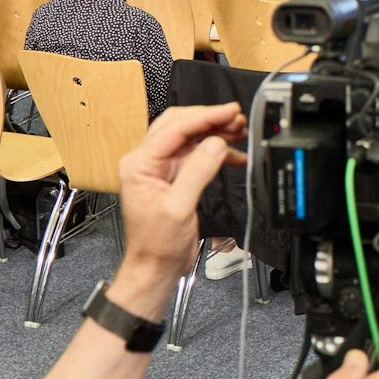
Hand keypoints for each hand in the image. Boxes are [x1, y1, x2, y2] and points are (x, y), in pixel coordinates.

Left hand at [114, 104, 246, 289]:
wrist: (155, 267)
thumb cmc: (157, 244)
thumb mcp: (178, 208)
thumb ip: (197, 172)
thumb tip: (216, 144)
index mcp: (139, 164)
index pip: (174, 129)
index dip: (205, 116)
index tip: (230, 111)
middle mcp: (147, 162)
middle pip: (180, 125)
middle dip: (210, 119)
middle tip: (237, 119)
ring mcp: (160, 168)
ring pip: (190, 138)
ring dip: (215, 132)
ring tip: (239, 131)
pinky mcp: (174, 177)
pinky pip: (197, 155)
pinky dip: (217, 152)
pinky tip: (236, 155)